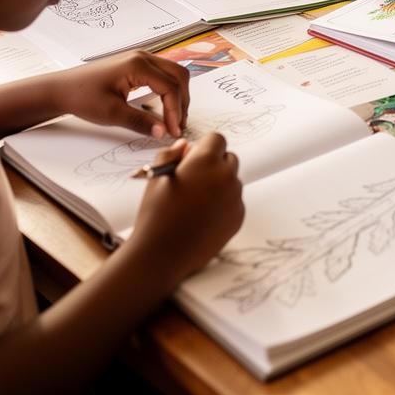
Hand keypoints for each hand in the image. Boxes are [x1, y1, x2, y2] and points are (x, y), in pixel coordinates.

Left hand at [51, 51, 190, 138]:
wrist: (61, 88)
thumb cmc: (82, 97)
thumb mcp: (111, 114)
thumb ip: (140, 122)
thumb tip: (163, 132)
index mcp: (138, 64)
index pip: (170, 87)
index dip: (175, 111)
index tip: (173, 131)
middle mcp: (143, 56)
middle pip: (178, 75)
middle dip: (182, 101)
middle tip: (178, 125)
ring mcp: (141, 58)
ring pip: (173, 73)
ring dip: (178, 95)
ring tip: (174, 118)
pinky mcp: (137, 64)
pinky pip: (163, 74)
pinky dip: (169, 90)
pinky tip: (165, 106)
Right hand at [131, 133, 243, 278]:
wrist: (162, 255)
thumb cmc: (155, 213)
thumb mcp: (156, 177)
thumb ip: (171, 154)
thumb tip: (185, 146)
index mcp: (206, 161)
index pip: (216, 139)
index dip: (204, 148)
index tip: (193, 159)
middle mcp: (226, 175)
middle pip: (228, 159)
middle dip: (214, 164)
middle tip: (194, 181)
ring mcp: (235, 197)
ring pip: (232, 181)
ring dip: (219, 185)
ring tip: (195, 204)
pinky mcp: (239, 217)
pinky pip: (234, 202)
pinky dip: (223, 205)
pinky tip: (203, 218)